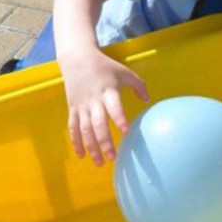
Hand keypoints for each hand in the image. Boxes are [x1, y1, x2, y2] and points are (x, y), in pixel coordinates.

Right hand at [60, 47, 149, 165]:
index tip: (126, 131)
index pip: (114, 107)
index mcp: (108, 91)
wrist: (77, 59)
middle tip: (113, 157)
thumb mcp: (125, 72)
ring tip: (100, 163)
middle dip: (105, 142)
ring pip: (85, 130)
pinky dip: (76, 142)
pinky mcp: (73, 109)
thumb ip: (138, 85)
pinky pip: (73, 128)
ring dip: (91, 147)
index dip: (119, 119)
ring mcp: (82, 106)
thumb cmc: (105, 67)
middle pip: (98, 124)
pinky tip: (82, 156)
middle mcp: (94, 101)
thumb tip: (148, 100)